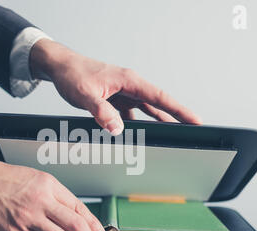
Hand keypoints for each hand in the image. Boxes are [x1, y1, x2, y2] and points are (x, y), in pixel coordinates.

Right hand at [0, 147, 105, 230]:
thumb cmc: (3, 178)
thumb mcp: (35, 178)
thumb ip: (54, 195)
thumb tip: (72, 212)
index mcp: (48, 185)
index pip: (79, 207)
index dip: (92, 222)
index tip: (98, 230)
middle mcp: (41, 201)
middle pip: (75, 225)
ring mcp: (29, 218)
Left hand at [30, 39, 201, 134]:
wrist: (61, 67)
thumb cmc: (73, 74)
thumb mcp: (85, 94)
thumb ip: (102, 112)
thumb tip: (117, 130)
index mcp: (128, 80)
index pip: (160, 97)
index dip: (179, 110)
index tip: (195, 120)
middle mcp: (130, 86)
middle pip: (158, 104)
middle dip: (176, 117)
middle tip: (192, 130)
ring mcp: (124, 93)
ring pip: (147, 110)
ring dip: (158, 123)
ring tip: (173, 136)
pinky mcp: (116, 99)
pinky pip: (132, 113)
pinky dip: (138, 124)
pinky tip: (141, 135)